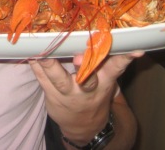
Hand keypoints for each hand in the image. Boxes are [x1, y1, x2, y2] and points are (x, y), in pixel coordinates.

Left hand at [29, 51, 143, 142]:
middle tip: (79, 58)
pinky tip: (29, 53)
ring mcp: (68, 93)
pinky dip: (35, 66)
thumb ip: (110, 61)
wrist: (84, 125)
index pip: (117, 68)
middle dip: (83, 67)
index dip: (125, 58)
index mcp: (105, 81)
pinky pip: (41, 79)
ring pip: (58, 79)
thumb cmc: (96, 92)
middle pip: (87, 78)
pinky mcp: (51, 95)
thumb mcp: (107, 80)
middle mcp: (87, 88)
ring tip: (42, 51)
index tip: (135, 49)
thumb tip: (125, 39)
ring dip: (50, 65)